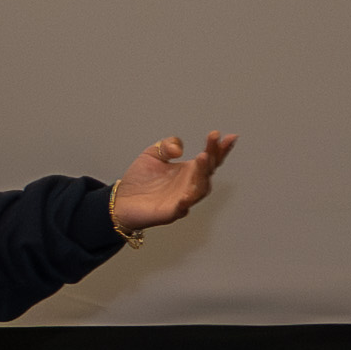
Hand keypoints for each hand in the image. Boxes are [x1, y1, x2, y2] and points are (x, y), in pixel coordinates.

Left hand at [110, 129, 238, 237]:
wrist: (121, 200)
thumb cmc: (140, 180)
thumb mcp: (154, 153)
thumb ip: (167, 145)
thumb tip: (179, 150)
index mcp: (189, 171)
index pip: (210, 158)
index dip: (220, 148)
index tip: (229, 136)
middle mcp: (189, 185)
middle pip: (208, 171)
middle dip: (213, 156)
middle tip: (212, 141)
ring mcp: (182, 199)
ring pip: (200, 189)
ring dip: (203, 174)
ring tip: (202, 158)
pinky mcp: (170, 212)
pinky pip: (182, 208)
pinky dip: (186, 201)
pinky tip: (187, 192)